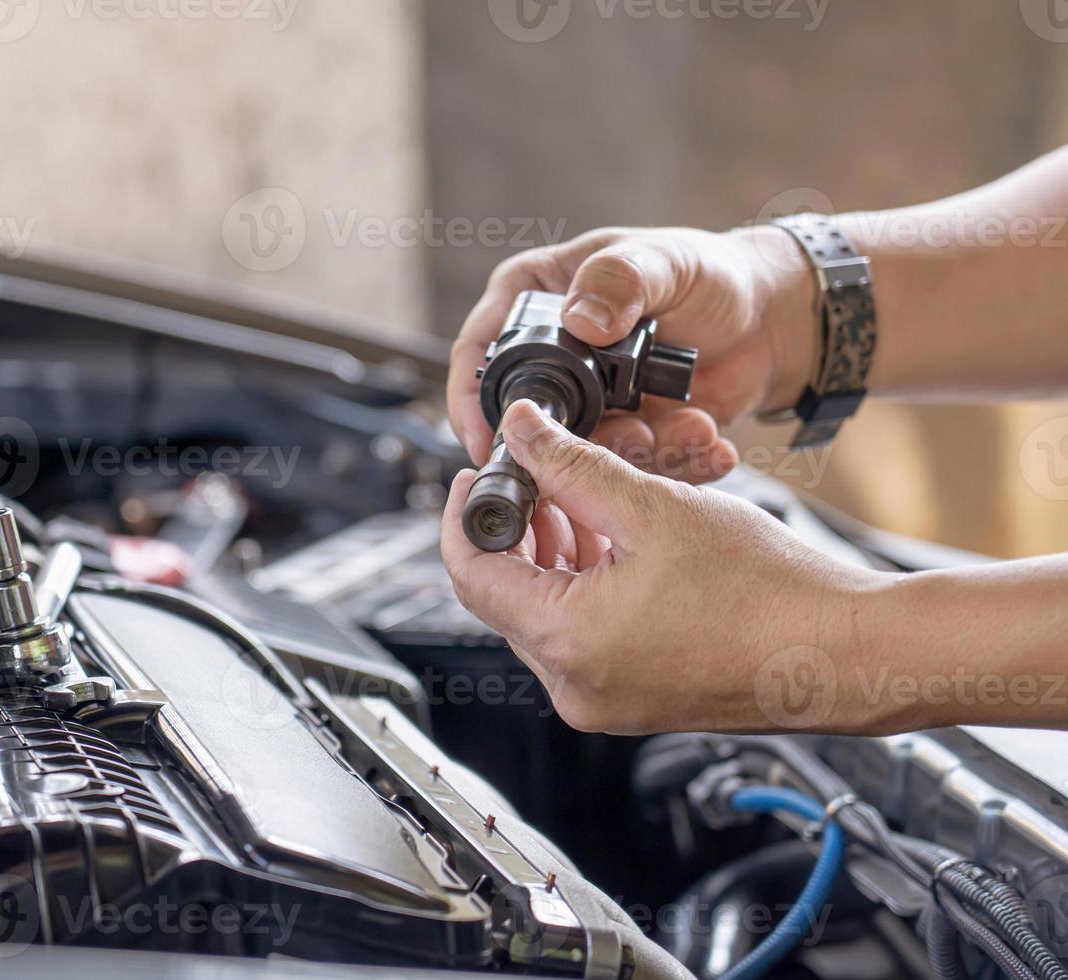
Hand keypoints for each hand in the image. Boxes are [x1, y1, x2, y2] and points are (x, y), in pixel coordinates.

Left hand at [441, 399, 887, 735]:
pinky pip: (580, 636)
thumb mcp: (653, 507)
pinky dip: (584, 586)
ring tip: (583, 500)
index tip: (476, 475)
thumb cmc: (771, 593)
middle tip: (536, 475)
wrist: (848, 652)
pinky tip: (614, 542)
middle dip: (516, 528)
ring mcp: (603, 699)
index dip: (464, 516)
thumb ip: (571, 464)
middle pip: (505, 594)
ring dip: (552, 553)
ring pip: (543, 613)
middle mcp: (574, 686)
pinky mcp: (632, 698)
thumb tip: (523, 430)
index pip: (471, 574)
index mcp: (567, 642)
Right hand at [447, 225, 817, 482]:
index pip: (481, 347)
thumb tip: (581, 320)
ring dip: (635, 453)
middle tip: (619, 439)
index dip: (471, 397)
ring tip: (689, 426)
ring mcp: (592, 404)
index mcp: (539, 298)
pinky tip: (707, 438)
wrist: (773, 319)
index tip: (484, 437)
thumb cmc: (712, 272)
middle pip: (526, 417)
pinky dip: (672, 463)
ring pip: (580, 455)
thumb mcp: (664, 260)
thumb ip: (620, 281)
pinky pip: (633, 469)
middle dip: (566, 446)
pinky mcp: (630, 437)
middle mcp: (556, 358)